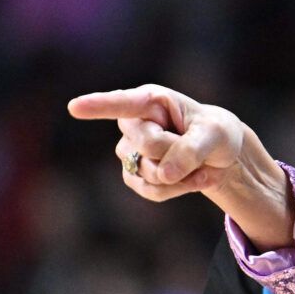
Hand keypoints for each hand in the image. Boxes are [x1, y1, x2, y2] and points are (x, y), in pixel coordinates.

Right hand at [67, 84, 292, 246]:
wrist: (219, 155)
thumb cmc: (216, 133)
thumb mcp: (214, 135)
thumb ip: (190, 150)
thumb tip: (165, 174)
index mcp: (150, 102)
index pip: (122, 104)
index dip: (98, 106)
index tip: (75, 107)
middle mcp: (133, 124)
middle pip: (148, 145)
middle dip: (178, 152)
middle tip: (200, 147)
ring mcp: (130, 151)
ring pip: (150, 172)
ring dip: (183, 175)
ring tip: (203, 165)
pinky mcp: (134, 176)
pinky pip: (152, 191)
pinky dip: (179, 190)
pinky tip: (195, 179)